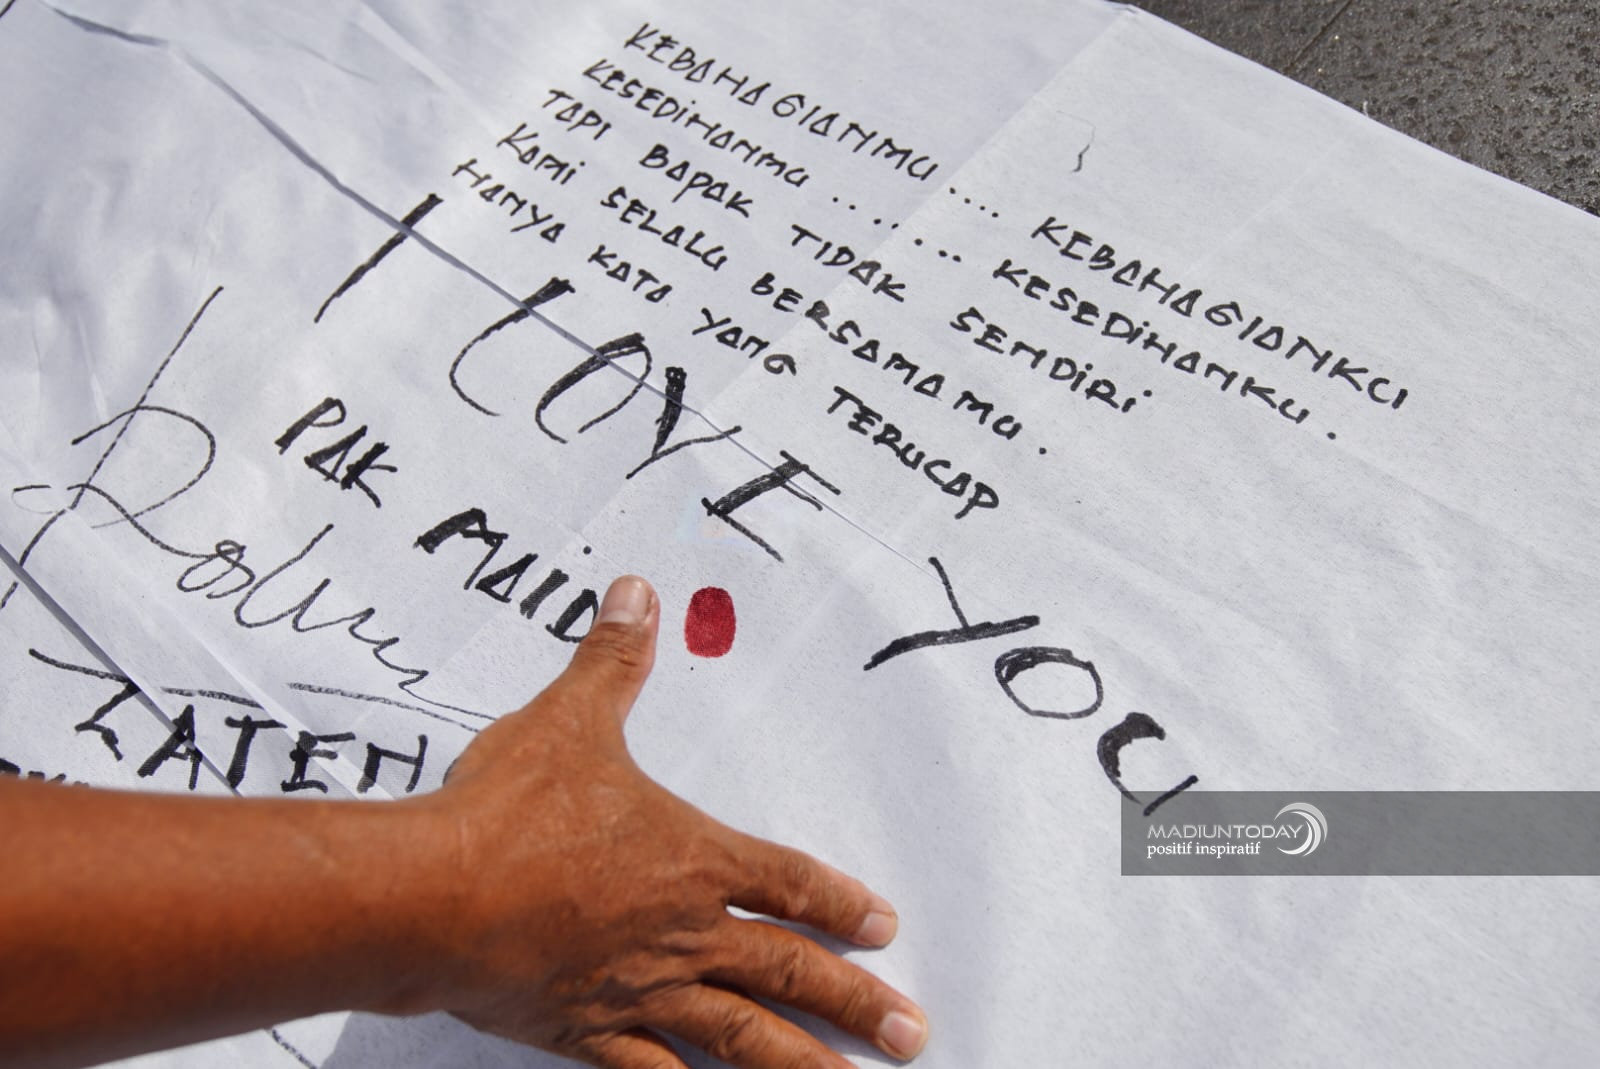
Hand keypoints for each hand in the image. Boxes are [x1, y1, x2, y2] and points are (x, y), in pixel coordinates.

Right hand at [414, 576, 928, 1067]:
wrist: (430, 896)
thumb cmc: (505, 812)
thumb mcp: (569, 719)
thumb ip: (613, 662)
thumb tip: (639, 595)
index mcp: (688, 858)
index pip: (785, 883)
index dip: (838, 902)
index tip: (883, 926)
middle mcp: (679, 932)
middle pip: (787, 972)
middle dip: (855, 1001)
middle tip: (910, 1032)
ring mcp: (638, 989)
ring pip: (741, 1038)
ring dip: (804, 1064)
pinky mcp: (587, 1032)